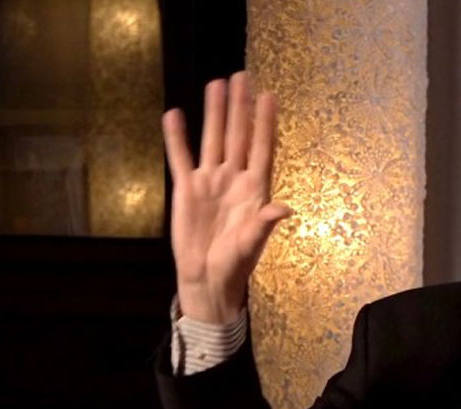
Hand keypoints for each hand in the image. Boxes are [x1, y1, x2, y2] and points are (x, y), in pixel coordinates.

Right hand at [162, 72, 291, 323]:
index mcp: (255, 189)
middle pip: (238, 135)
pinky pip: (181, 157)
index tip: (269, 96)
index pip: (262, 148)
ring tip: (216, 84)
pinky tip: (175, 115)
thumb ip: (265, 222)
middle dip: (240, 106)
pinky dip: (177, 137)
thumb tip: (285, 208)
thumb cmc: (236, 264)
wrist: (208, 279)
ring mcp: (210, 181)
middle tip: (242, 76)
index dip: (265, 122)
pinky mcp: (187, 189)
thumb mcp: (252, 243)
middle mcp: (234, 178)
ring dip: (214, 113)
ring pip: (213, 139)